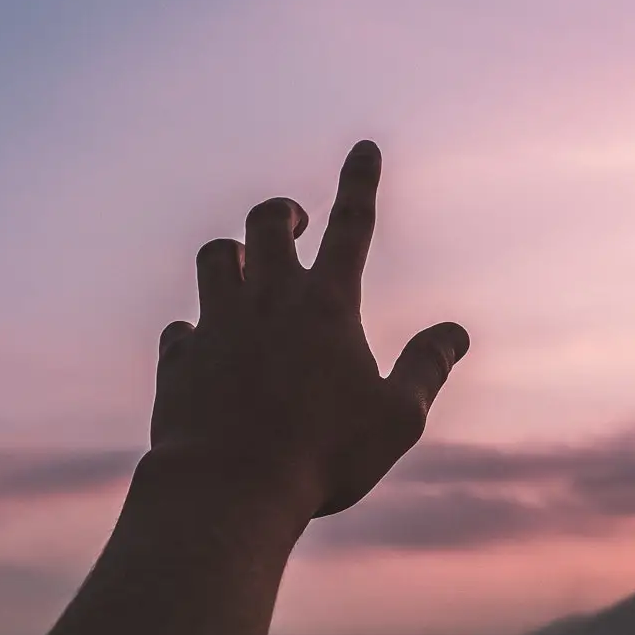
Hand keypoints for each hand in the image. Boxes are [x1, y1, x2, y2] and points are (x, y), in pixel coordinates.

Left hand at [149, 141, 468, 521]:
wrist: (228, 487)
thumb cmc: (323, 457)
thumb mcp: (397, 418)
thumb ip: (427, 368)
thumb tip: (455, 332)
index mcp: (327, 306)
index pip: (350, 226)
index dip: (359, 182)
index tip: (363, 147)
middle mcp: (267, 301)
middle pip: (267, 224)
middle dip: (283, 212)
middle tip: (293, 221)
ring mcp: (217, 326)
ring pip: (215, 258)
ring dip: (232, 255)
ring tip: (244, 269)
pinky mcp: (179, 361)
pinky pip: (181, 328)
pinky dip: (195, 331)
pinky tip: (204, 349)